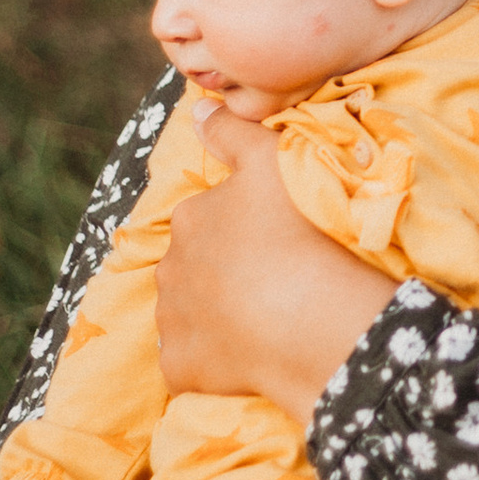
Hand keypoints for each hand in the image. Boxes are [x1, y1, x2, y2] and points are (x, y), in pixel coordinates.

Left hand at [157, 106, 388, 421]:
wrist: (309, 320)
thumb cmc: (296, 232)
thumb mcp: (271, 160)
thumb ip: (232, 131)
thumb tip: (197, 111)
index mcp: (189, 219)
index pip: (207, 218)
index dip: (241, 228)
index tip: (275, 239)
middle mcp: (169, 268)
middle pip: (194, 266)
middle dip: (221, 272)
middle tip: (273, 279)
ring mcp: (173, 323)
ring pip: (189, 314)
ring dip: (215, 317)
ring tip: (265, 320)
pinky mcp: (181, 368)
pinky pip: (191, 363)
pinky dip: (212, 363)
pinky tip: (248, 359)